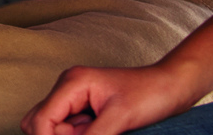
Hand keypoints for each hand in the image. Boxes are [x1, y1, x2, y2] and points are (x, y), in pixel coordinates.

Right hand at [20, 62, 207, 134]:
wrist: (173, 86)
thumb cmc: (151, 94)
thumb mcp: (119, 119)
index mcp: (72, 83)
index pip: (41, 119)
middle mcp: (68, 88)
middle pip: (39, 123)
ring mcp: (76, 98)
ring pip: (54, 129)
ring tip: (103, 133)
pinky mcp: (86, 109)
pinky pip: (72, 131)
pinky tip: (105, 133)